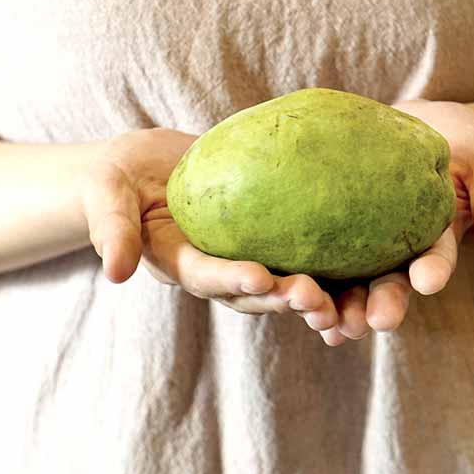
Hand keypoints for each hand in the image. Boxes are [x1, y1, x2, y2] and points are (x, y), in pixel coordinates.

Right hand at [82, 128, 341, 333]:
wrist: (146, 168)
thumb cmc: (119, 175)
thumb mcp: (106, 191)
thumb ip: (112, 227)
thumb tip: (115, 272)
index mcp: (179, 262)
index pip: (207, 276)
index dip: (232, 279)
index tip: (260, 276)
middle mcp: (216, 271)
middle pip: (253, 293)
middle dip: (282, 298)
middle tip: (315, 297)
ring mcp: (242, 260)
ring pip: (282, 288)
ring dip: (312, 299)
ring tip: (345, 305)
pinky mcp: (267, 243)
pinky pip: (299, 260)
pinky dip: (330, 273)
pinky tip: (366, 271)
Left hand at [324, 100, 473, 345]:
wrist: (416, 122)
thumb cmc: (460, 140)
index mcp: (437, 240)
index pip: (437, 259)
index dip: (434, 270)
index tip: (428, 279)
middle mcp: (398, 254)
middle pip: (390, 285)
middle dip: (385, 304)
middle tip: (378, 320)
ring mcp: (363, 249)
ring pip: (351, 286)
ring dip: (342, 308)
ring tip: (331, 325)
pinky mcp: (331, 237)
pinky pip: (318, 264)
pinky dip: (309, 285)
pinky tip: (290, 301)